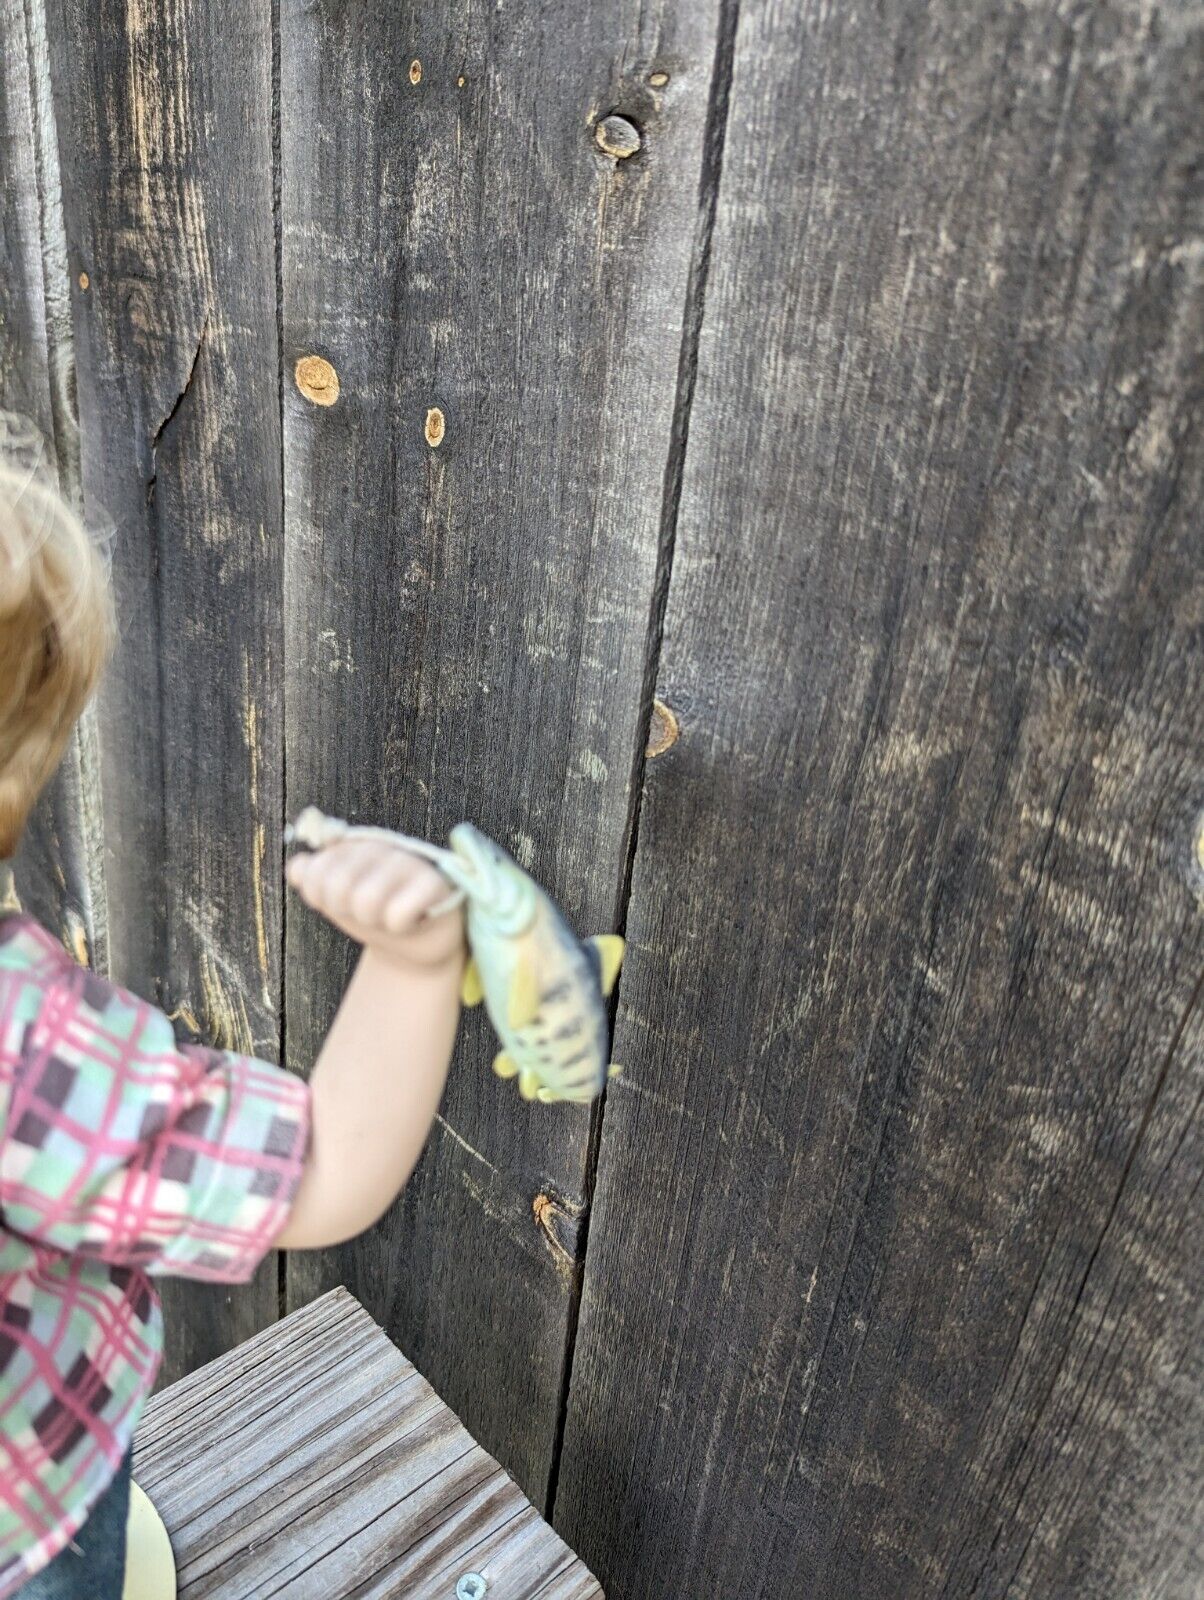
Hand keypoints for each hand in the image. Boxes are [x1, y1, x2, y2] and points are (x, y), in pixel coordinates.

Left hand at [286, 839, 464, 971]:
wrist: (417, 944)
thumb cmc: (375, 917)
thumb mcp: (336, 901)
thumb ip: (312, 881)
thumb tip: (297, 868)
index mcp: (354, 846)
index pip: (313, 871)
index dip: (322, 899)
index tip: (343, 903)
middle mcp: (381, 846)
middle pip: (337, 887)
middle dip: (349, 912)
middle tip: (369, 912)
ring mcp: (409, 861)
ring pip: (366, 902)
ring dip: (376, 920)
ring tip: (390, 915)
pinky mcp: (433, 883)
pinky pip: (397, 914)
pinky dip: (400, 927)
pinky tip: (412, 920)